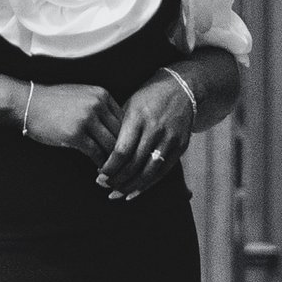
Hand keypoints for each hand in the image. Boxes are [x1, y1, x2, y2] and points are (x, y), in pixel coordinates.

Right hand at [19, 79, 122, 169]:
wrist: (27, 103)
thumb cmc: (53, 102)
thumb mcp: (82, 96)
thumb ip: (100, 108)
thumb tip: (120, 129)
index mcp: (102, 94)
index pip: (124, 120)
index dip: (127, 138)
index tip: (126, 151)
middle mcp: (97, 104)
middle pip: (121, 133)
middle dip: (123, 152)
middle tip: (124, 166)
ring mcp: (86, 118)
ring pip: (111, 145)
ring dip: (113, 161)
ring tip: (114, 171)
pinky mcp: (75, 134)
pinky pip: (96, 153)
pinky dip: (100, 164)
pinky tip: (99, 171)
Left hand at [91, 71, 196, 202]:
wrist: (181, 89)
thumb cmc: (148, 98)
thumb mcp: (129, 107)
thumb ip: (118, 131)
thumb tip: (101, 158)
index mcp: (138, 117)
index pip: (122, 151)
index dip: (110, 167)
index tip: (99, 175)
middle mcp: (156, 129)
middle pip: (134, 164)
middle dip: (117, 179)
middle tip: (103, 185)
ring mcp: (170, 139)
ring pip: (149, 171)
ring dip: (130, 186)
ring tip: (116, 193)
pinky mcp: (181, 146)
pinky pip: (163, 172)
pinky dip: (147, 185)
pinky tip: (133, 193)